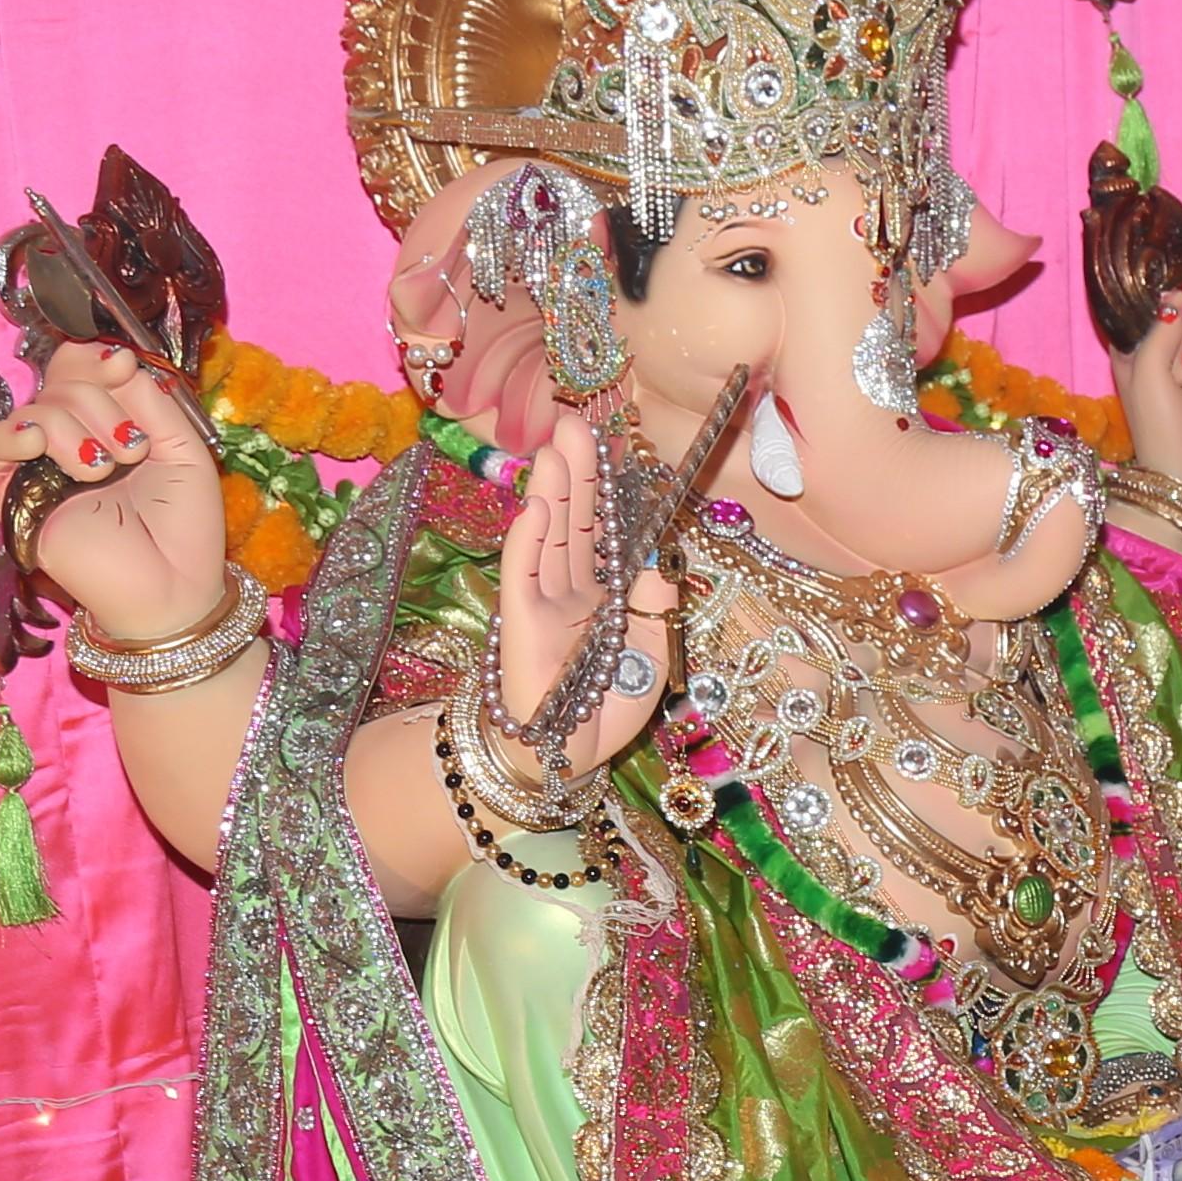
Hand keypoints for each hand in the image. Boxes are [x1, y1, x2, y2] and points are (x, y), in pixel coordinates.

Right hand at [0, 340, 231, 644]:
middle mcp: (68, 442)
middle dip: (101, 403)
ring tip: (108, 468)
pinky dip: (17, 433)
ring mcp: (40, 469)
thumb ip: (151, 399)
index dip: (94, 357)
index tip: (125, 367)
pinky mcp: (14, 499)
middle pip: (60, 383)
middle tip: (132, 450)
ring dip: (77, 428)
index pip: (77, 368)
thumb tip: (115, 358)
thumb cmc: (184, 527)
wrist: (174, 588)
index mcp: (107, 426)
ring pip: (35, 409)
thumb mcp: (183, 447)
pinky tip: (43, 447)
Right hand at [489, 410, 679, 773]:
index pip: (604, 532)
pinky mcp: (521, 623)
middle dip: (576, 474)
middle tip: (575, 424)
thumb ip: (656, 602)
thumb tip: (660, 554)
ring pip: (550, 537)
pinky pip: (524, 574)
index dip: (606, 492)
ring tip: (557, 447)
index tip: (613, 448)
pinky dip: (530, 540)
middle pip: (575, 522)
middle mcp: (571, 591)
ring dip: (553, 491)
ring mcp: (543, 603)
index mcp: (603, 594)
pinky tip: (537, 507)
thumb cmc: (610, 708)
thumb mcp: (653, 650)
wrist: (573, 756)